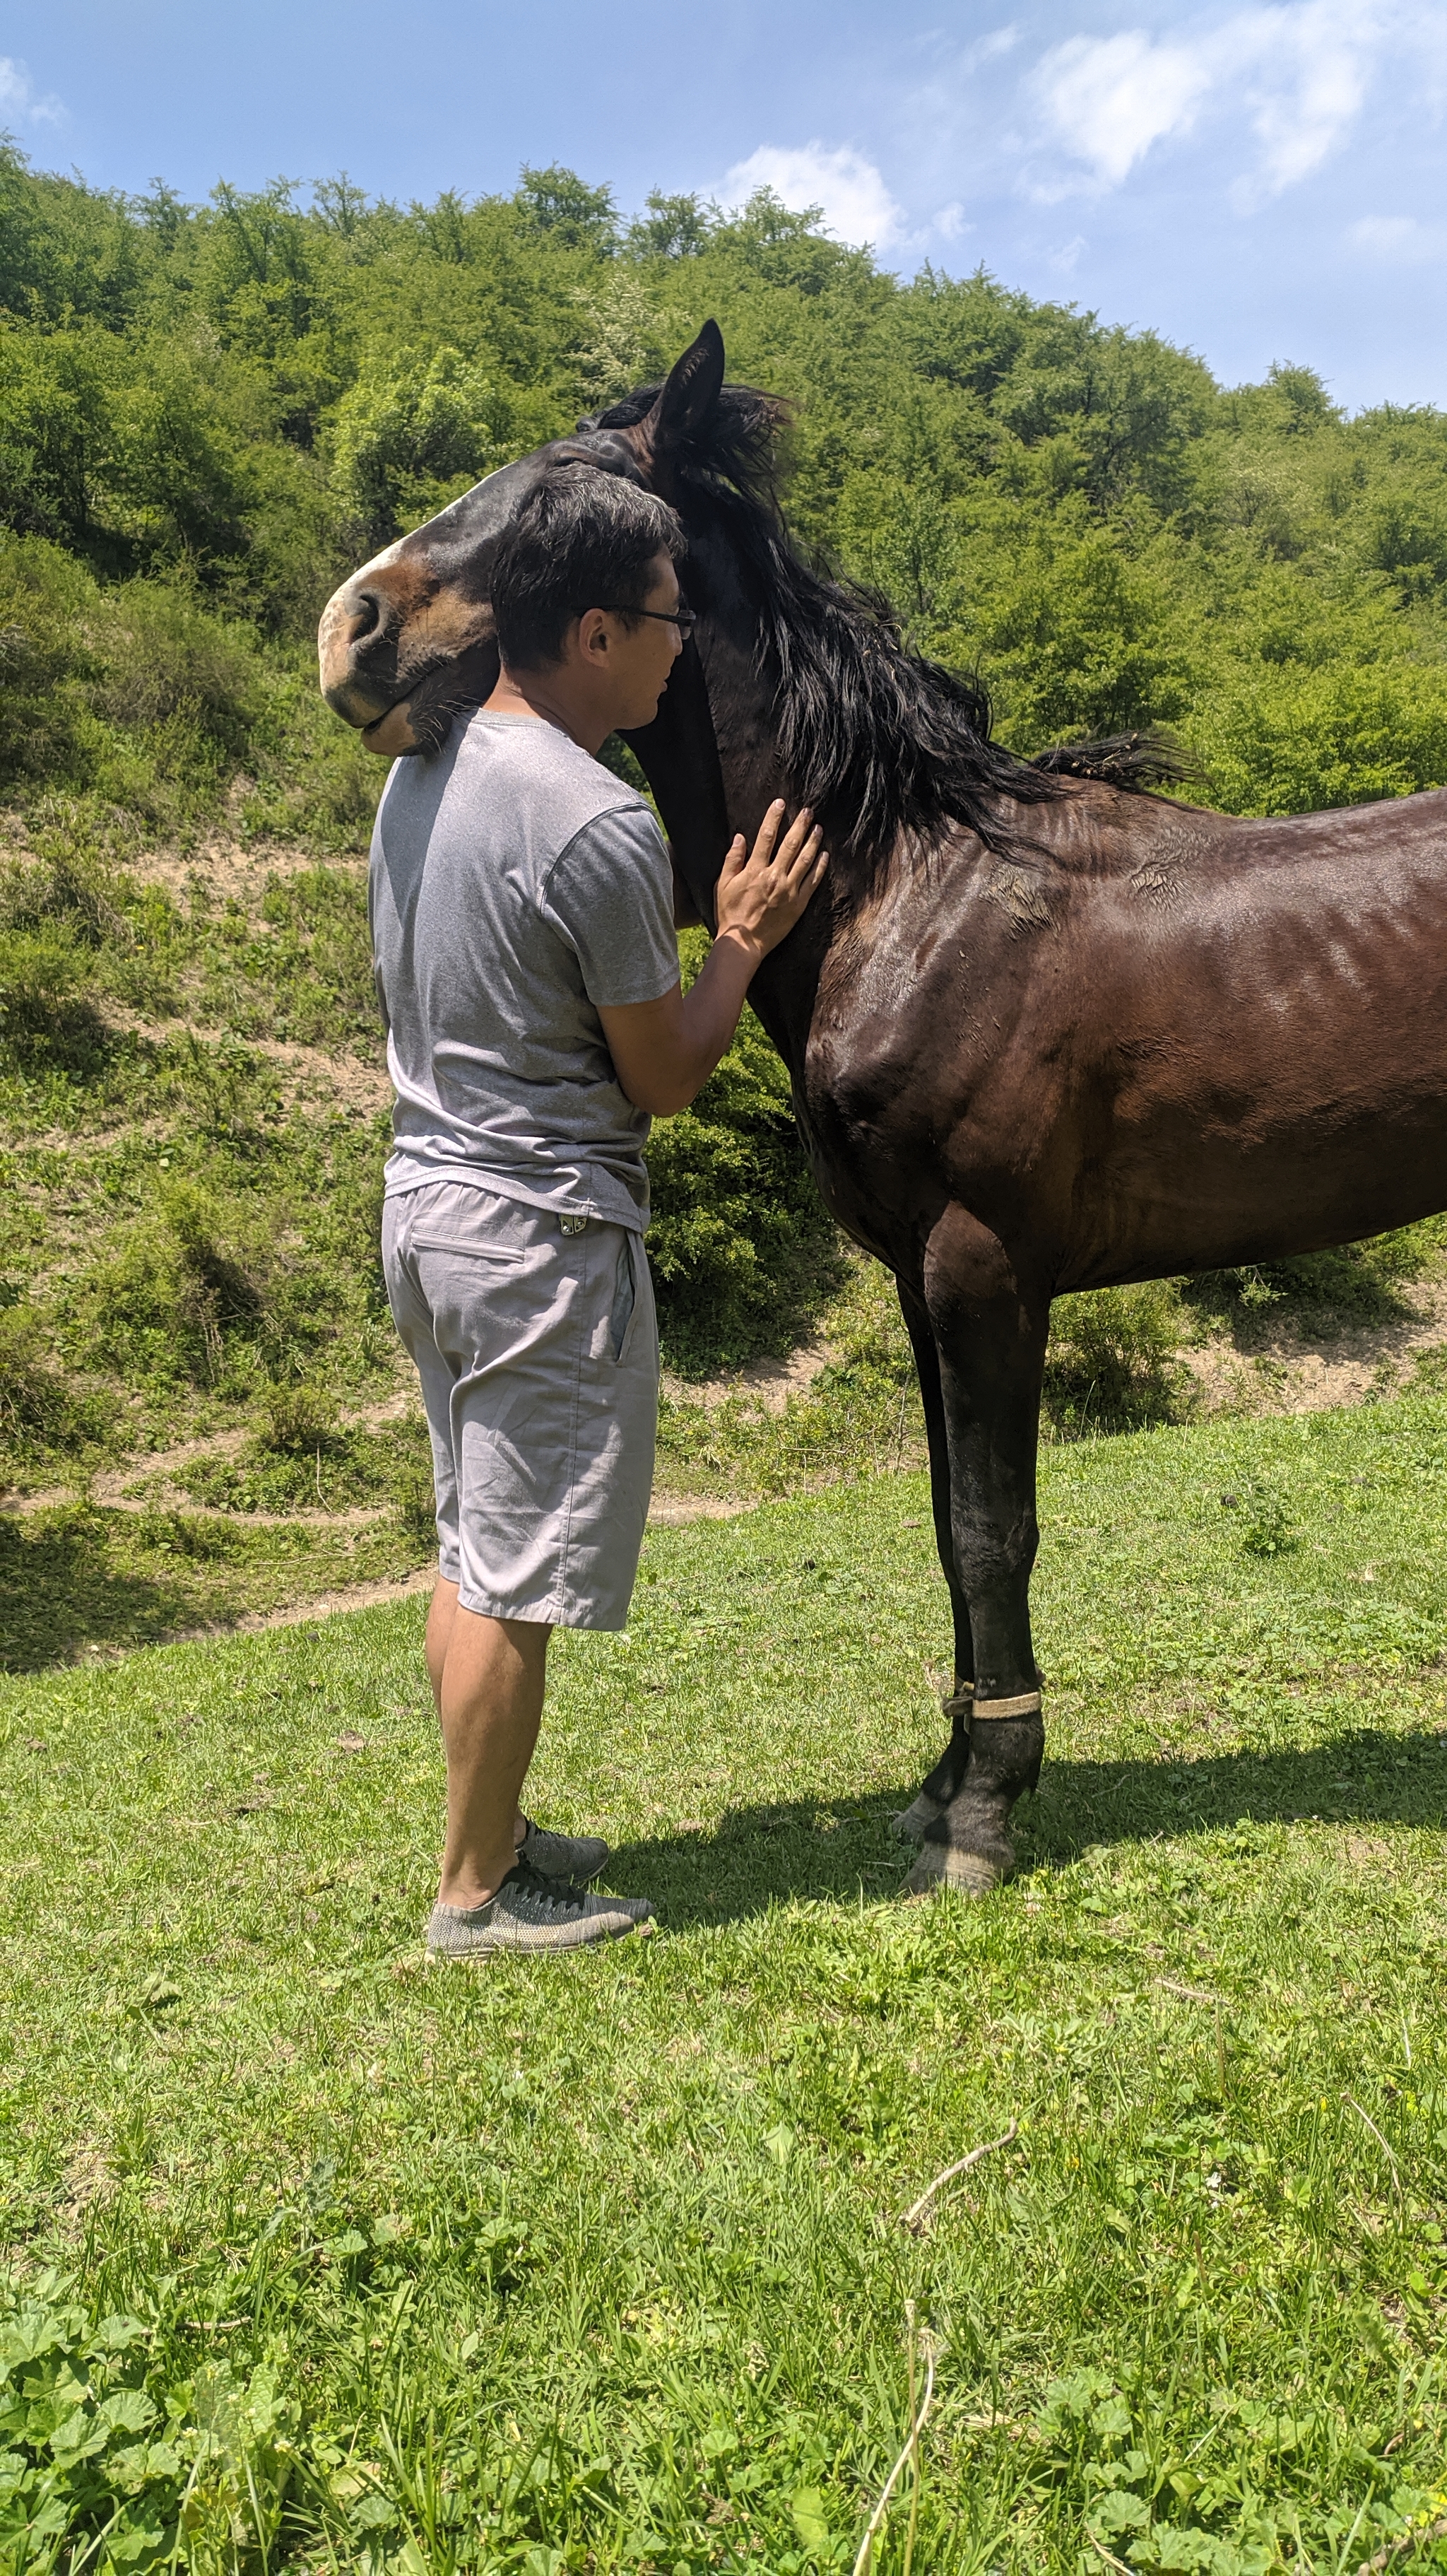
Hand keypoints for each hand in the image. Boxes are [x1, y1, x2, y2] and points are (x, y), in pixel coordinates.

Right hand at [714, 800, 827, 959]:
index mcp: (755, 869)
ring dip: (813, 841)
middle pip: (790, 843)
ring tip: (818, 828)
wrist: (744, 942)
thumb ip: (732, 860)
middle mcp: (774, 876)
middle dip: (800, 824)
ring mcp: (789, 890)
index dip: (774, 817)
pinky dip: (820, 866)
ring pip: (805, 859)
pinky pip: (813, 881)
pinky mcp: (799, 904)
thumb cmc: (730, 914)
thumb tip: (740, 837)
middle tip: (808, 810)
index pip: (766, 836)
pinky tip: (824, 855)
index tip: (780, 803)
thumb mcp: (724, 884)